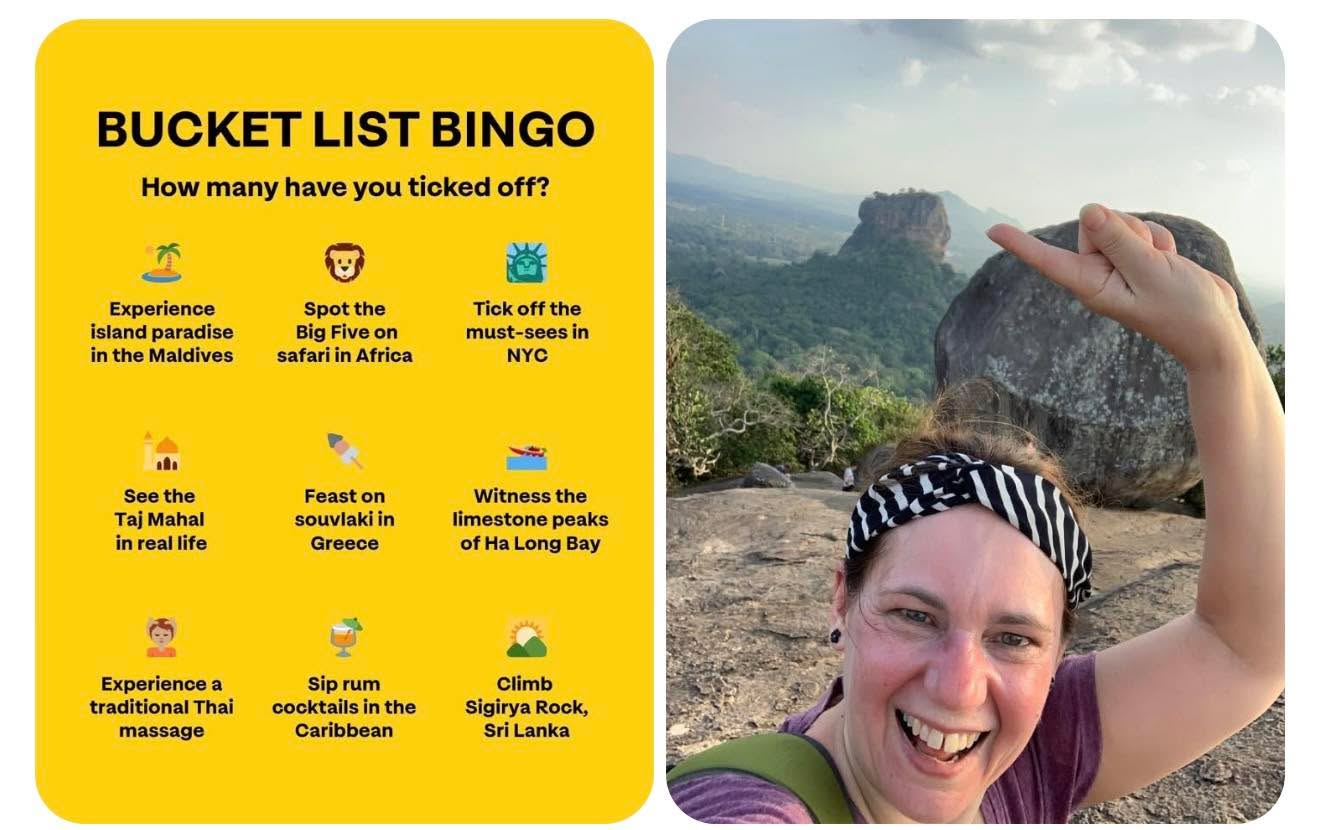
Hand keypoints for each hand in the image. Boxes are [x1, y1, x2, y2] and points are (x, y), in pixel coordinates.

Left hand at [986, 204, 1251, 371]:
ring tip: (1162, 264)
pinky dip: (1159, 240)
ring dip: (1147, 236)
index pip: (1048, 260)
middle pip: (1095, 225)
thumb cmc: (1182, 309)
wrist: (1214, 330)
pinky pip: (1142, 230)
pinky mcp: (1134, 259)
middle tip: (1149, 258)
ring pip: (1121, 224)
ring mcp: (1115, 266)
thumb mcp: (1149, 270)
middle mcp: (1097, 275)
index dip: (1021, 244)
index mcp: (1090, 284)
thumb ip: (1118, 241)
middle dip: (1126, 230)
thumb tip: (1088, 211)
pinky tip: (1169, 261)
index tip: (991, 231)